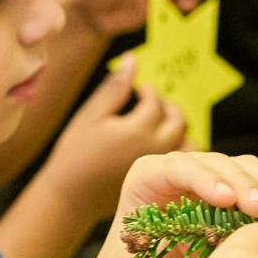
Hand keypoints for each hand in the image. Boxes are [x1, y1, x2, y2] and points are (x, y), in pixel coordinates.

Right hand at [37, 55, 188, 221]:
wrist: (71, 198)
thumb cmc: (75, 155)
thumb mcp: (90, 116)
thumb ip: (115, 88)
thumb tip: (132, 59)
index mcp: (138, 129)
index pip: (155, 102)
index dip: (148, 92)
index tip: (141, 91)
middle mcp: (155, 148)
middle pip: (178, 121)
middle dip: (167, 108)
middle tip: (153, 105)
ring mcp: (160, 168)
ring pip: (186, 143)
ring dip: (176, 131)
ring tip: (158, 127)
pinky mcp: (160, 184)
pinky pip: (181, 165)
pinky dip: (178, 152)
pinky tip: (160, 150)